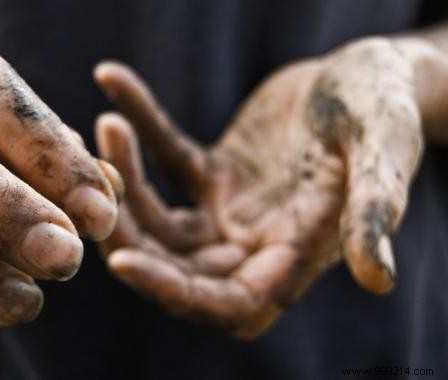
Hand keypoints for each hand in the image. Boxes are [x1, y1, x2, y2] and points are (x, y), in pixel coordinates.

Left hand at [94, 36, 446, 337]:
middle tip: (94, 187)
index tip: (123, 261)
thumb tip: (379, 280)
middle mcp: (258, 244)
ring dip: (126, 182)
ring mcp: (231, 211)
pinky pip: (167, 158)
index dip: (177, 291)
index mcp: (299, 253)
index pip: (232, 300)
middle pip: (179, 267)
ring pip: (161, 221)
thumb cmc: (388, 102)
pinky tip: (112, 81)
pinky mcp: (215, 173)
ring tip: (105, 130)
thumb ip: (377, 207)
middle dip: (130, 236)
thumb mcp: (386, 145)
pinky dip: (141, 125)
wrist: (370, 68)